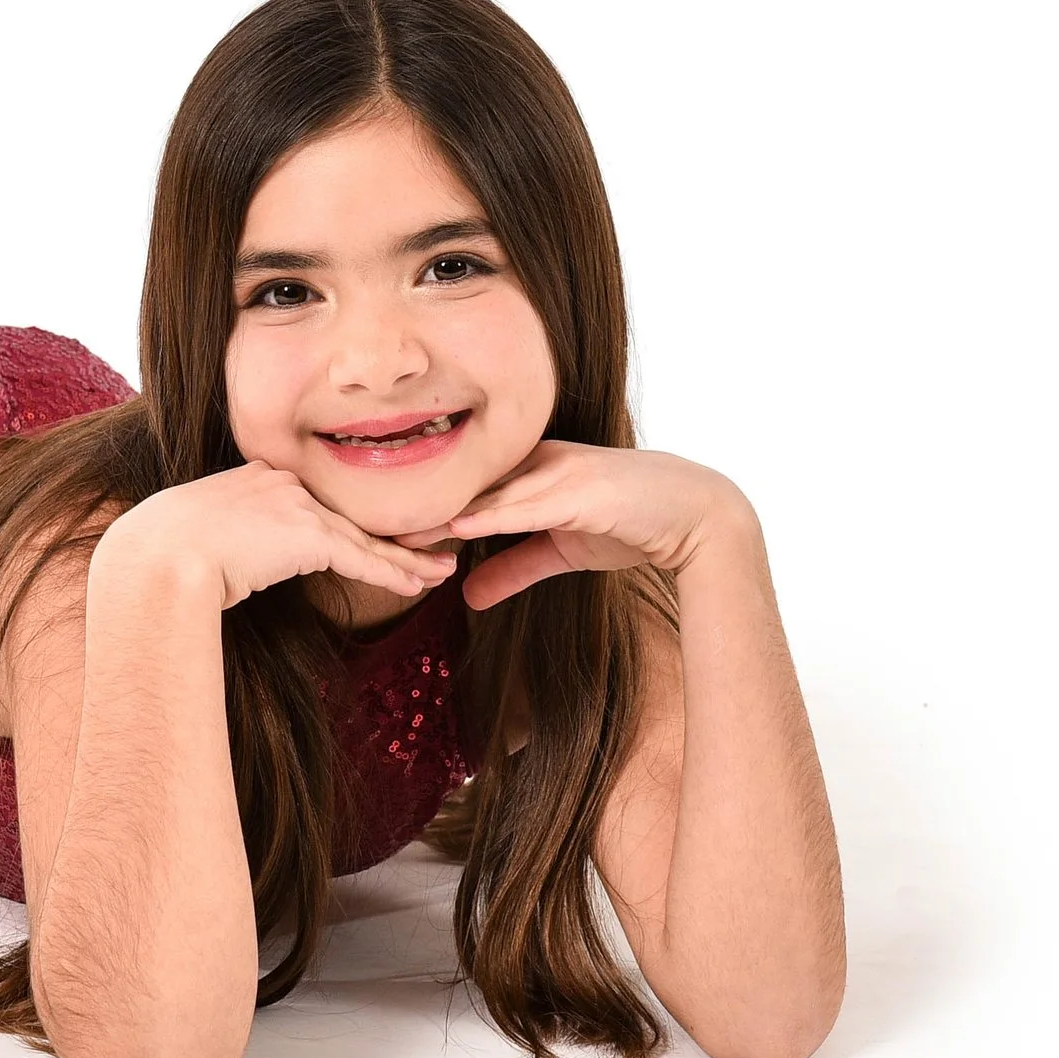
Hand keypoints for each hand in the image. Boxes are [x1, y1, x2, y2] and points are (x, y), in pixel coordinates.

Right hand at [106, 459, 462, 612]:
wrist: (158, 558)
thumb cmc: (157, 557)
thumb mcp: (189, 539)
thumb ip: (219, 543)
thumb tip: (219, 569)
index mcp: (254, 478)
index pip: (313, 504)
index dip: (346, 525)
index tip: (369, 538)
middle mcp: (282, 482)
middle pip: (347, 516)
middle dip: (388, 535)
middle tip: (427, 547)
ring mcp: (297, 505)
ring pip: (363, 538)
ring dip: (406, 559)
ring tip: (440, 570)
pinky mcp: (310, 534)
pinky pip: (363, 559)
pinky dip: (395, 573)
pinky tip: (421, 583)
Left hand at [392, 442, 750, 609]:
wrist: (698, 517)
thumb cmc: (630, 522)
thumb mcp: (560, 550)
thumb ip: (513, 567)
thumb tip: (466, 595)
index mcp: (527, 470)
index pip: (460, 484)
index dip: (417, 504)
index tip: (369, 523)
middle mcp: (536, 462)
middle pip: (461, 480)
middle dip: (413, 502)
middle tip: (360, 522)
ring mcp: (558, 471)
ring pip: (486, 488)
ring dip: (439, 506)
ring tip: (392, 527)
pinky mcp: (581, 489)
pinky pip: (527, 501)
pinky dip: (490, 511)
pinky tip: (455, 521)